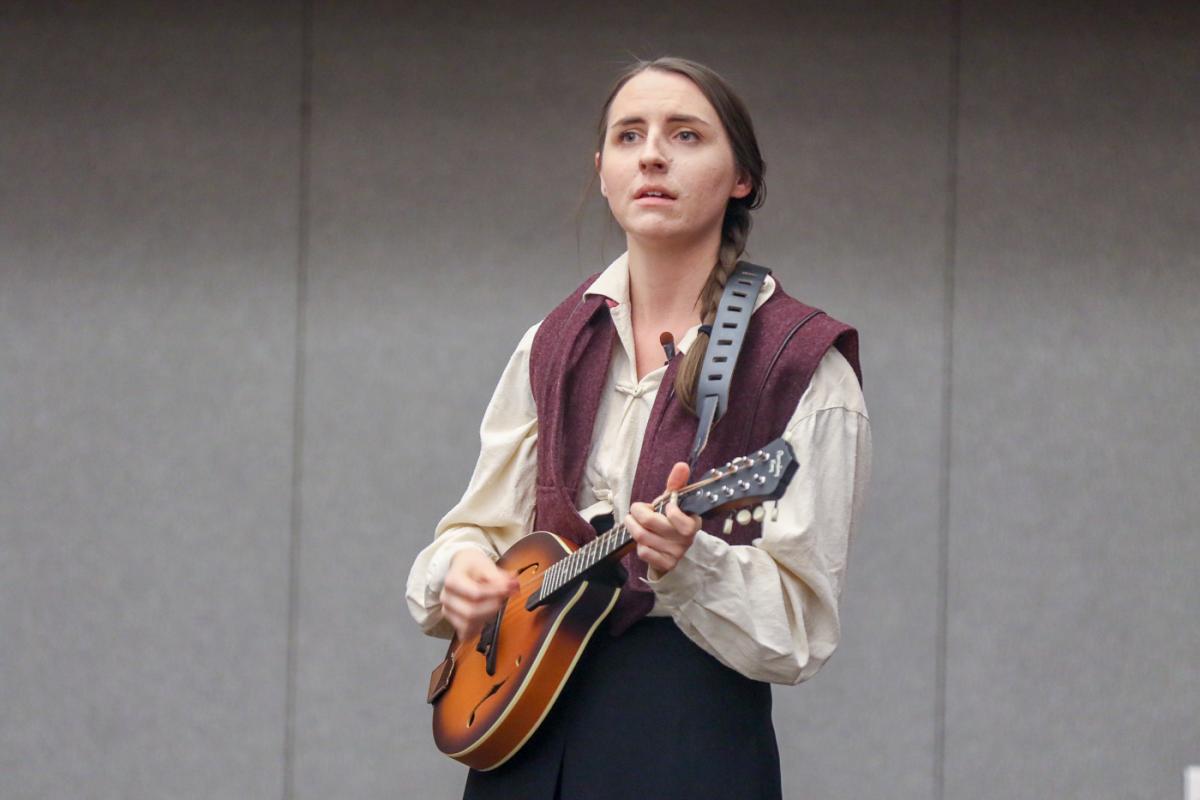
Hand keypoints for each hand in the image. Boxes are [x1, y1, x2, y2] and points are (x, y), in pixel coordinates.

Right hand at [439, 548, 519, 641]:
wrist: (463, 567)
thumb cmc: (473, 565)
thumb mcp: (485, 564)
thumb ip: (499, 577)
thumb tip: (512, 585)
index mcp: (452, 581)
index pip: (475, 593)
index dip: (495, 593)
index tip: (509, 589)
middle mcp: (446, 597)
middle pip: (471, 612)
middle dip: (492, 607)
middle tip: (505, 597)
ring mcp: (448, 611)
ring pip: (469, 624)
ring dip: (487, 616)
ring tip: (496, 604)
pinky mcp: (453, 621)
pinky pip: (466, 632)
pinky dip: (478, 628)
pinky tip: (486, 617)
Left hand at [625, 461, 702, 575]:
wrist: (673, 550)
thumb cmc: (671, 521)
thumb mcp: (674, 502)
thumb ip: (677, 484)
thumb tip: (681, 465)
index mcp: (692, 523)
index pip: (678, 516)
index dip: (668, 508)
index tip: (665, 505)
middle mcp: (686, 540)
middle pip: (651, 522)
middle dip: (637, 512)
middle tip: (636, 509)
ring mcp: (676, 554)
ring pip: (643, 537)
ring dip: (632, 526)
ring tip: (632, 521)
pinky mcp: (665, 564)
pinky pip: (643, 552)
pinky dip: (638, 544)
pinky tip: (642, 540)